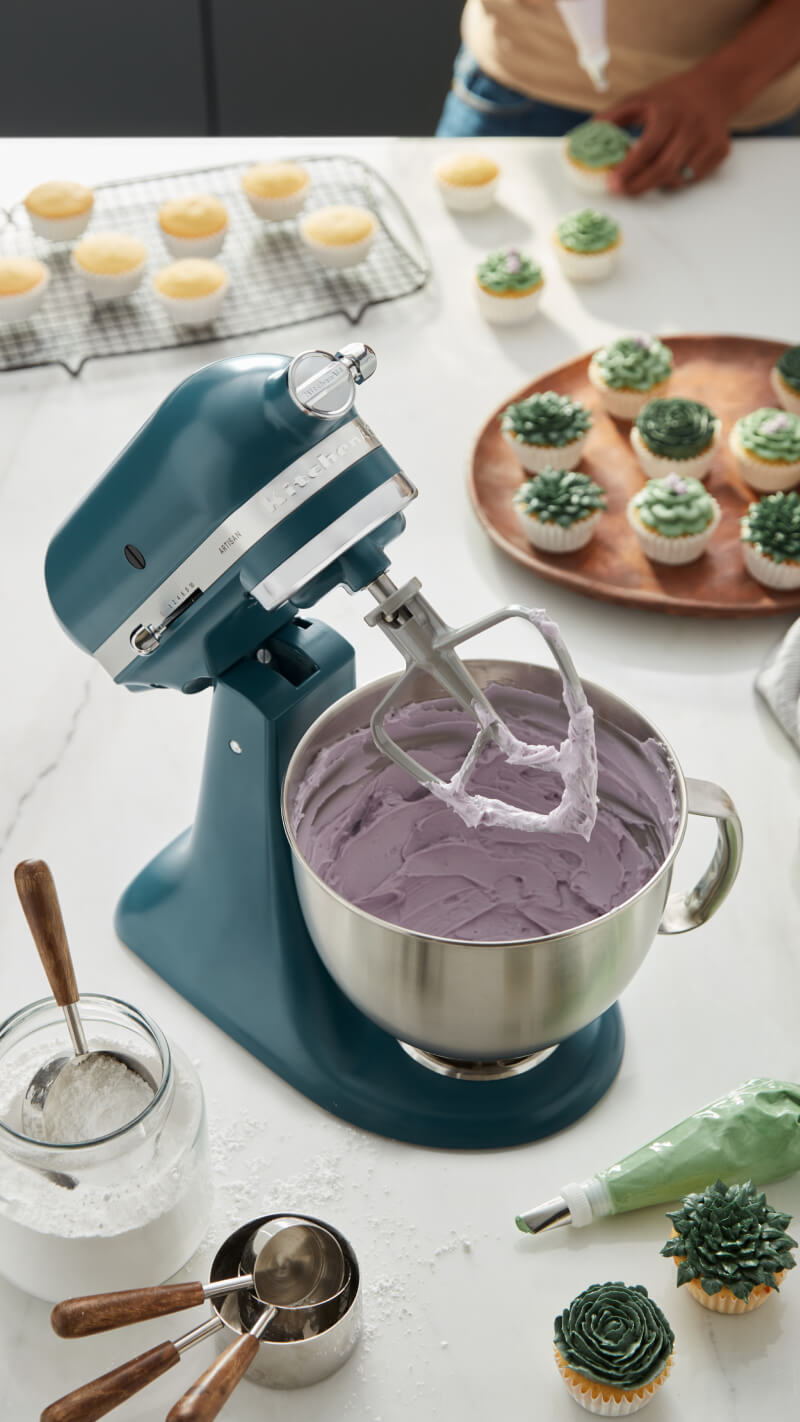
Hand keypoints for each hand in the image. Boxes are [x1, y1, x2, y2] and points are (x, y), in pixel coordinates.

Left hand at [596, 70, 733, 195]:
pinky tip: (670, 168)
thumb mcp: (641, 98)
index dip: (628, 169)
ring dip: (658, 183)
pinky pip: (694, 178)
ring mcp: (709, 139)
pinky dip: (677, 180)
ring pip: (679, 177)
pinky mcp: (720, 151)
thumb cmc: (672, 97)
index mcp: (670, 111)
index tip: (612, 183)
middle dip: (640, 185)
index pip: (647, 147)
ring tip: (645, 176)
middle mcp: (692, 126)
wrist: (715, 87)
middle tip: (622, 191)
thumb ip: (614, 117)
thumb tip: (587, 134)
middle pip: (664, 167)